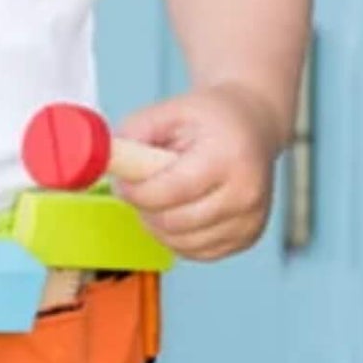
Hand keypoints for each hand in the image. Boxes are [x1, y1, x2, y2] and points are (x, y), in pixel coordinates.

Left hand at [108, 83, 281, 260]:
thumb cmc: (208, 118)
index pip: (170, 191)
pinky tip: (178, 211)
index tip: (123, 182)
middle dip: (145, 209)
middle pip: (175, 222)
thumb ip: (134, 134)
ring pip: (183, 243)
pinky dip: (178, 237)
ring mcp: (251, 219)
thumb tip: (109, 162)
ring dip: (159, 226)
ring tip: (160, 196)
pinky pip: (198, 252)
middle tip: (137, 189)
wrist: (253, 126)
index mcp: (227, 157)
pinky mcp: (249, 237)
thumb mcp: (169, 110)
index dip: (136, 192)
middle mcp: (246, 192)